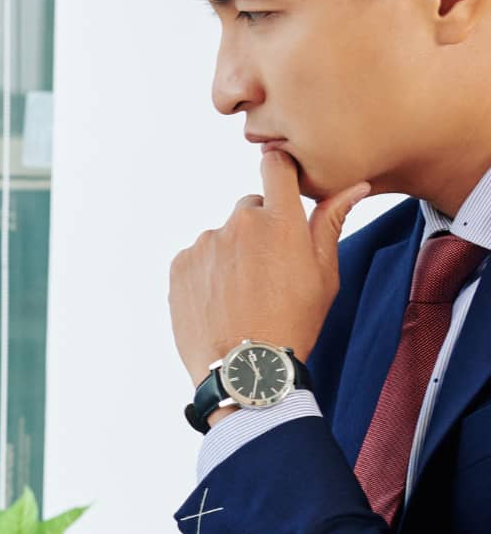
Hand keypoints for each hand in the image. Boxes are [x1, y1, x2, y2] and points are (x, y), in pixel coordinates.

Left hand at [169, 147, 369, 378]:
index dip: (280, 171)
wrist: (245, 368)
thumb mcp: (324, 274)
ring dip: (232, 254)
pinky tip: (220, 301)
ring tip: (243, 293)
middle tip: (269, 269)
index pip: (276, 165)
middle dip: (260, 229)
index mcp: (280, 221)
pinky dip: (207, 273)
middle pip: (250, 209)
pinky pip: (197, 258)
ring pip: (222, 237)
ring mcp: (205, 244)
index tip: (284, 186)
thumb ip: (331, 222)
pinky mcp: (180, 265)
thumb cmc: (293, 322)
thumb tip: (353, 186)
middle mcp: (239, 224)